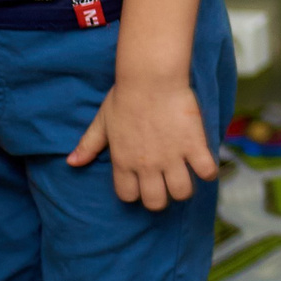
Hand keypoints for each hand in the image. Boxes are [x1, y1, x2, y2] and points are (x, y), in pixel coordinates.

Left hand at [66, 78, 219, 209]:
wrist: (152, 78)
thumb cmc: (125, 96)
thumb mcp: (102, 122)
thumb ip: (88, 145)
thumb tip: (71, 162)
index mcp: (123, 162)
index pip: (129, 196)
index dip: (136, 191)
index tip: (143, 181)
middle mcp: (147, 165)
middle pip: (156, 202)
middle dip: (161, 196)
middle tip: (166, 182)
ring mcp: (172, 156)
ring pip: (182, 192)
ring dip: (184, 187)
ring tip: (186, 174)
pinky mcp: (194, 145)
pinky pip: (206, 171)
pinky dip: (209, 171)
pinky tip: (204, 162)